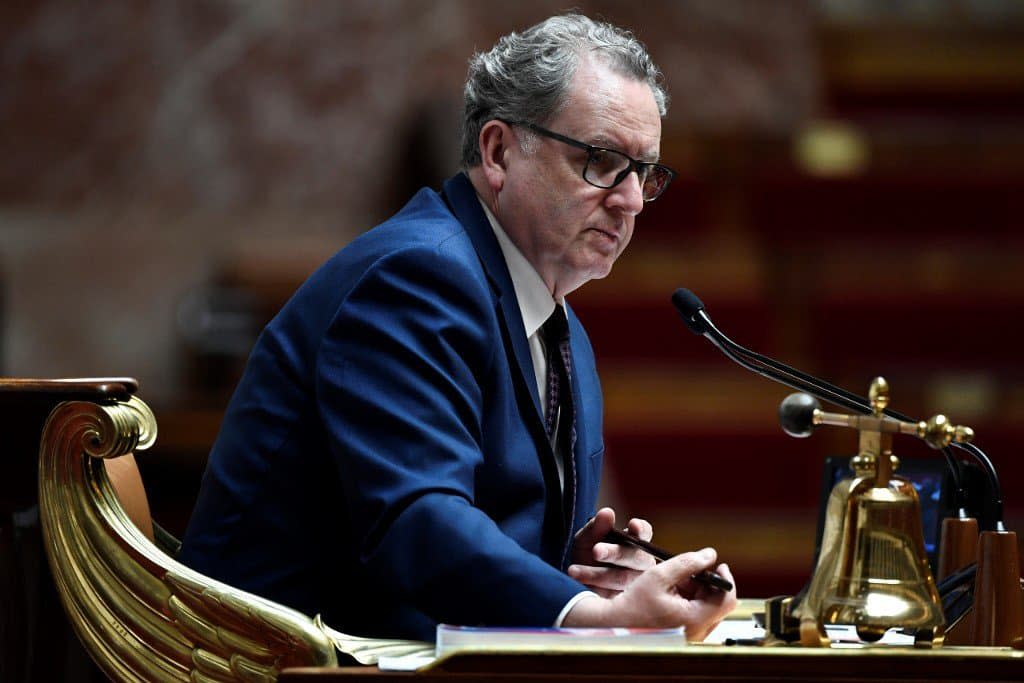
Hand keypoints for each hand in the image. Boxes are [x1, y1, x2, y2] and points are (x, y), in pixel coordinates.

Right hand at [562, 547, 737, 641]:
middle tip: (693, 569)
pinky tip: (673, 591)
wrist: (615, 624)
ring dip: (698, 591)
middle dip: (708, 583)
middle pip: (718, 604)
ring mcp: (691, 636)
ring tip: (677, 580)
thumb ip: (687, 563)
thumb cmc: (632, 604)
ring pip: (708, 609)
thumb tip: (709, 554)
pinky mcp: (684, 635)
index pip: (726, 599)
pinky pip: (697, 615)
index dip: (726, 579)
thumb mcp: (659, 575)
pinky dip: (690, 600)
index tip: (718, 564)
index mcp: (694, 619)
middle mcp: (697, 632)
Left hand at [567, 507, 656, 597]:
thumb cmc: (585, 558)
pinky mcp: (628, 603)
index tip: (633, 526)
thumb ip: (595, 527)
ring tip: (574, 571)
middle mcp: (640, 563)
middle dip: (615, 553)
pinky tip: (580, 584)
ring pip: (624, 578)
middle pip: (637, 556)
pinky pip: (616, 597)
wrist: (573, 587)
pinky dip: (595, 588)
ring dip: (598, 574)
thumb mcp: (585, 540)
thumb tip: (607, 513)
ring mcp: (637, 585)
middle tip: (596, 551)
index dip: (641, 530)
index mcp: (634, 542)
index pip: (644, 533)